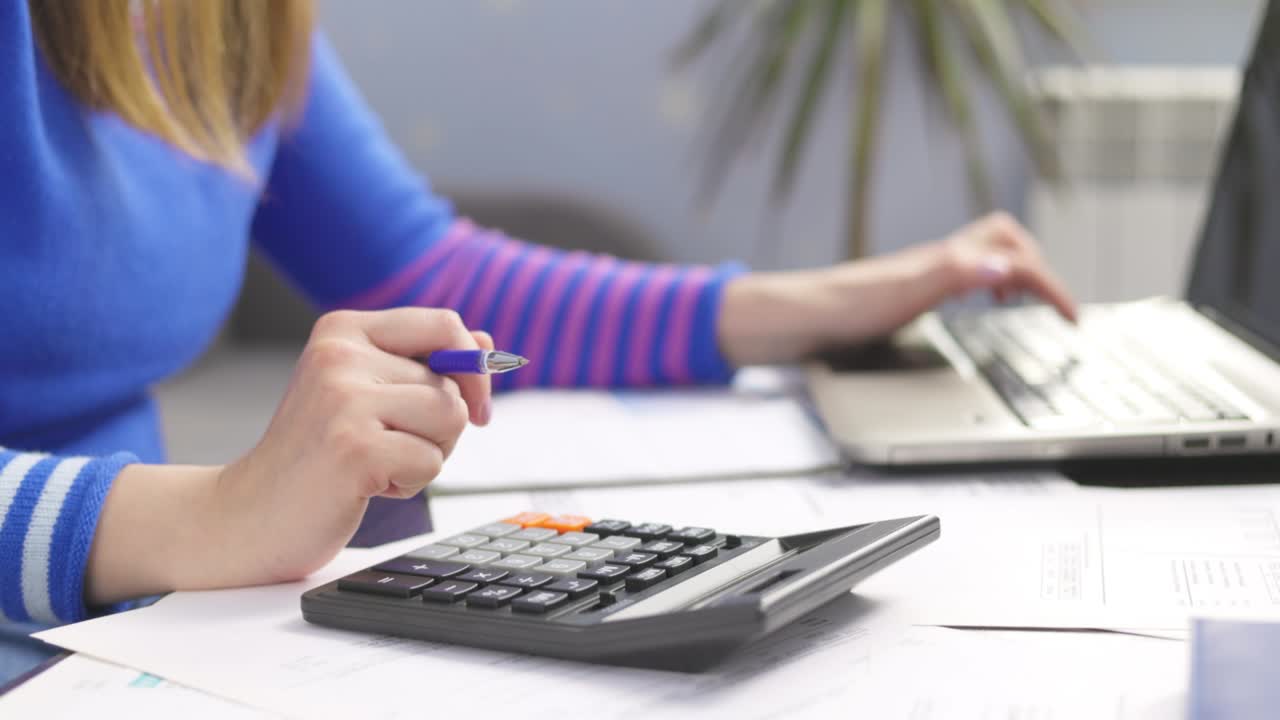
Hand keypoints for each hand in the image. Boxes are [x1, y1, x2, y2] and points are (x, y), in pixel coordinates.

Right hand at [86, 308, 493, 604]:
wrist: (250, 515)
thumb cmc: (317, 457)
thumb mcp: (367, 395)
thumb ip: (424, 367)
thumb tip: (487, 345)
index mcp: (343, 331)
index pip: (444, 324)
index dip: (475, 367)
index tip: (475, 406)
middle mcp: (340, 355)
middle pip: (452, 383)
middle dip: (443, 428)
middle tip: (390, 448)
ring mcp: (343, 399)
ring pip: (449, 418)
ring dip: (428, 454)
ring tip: (377, 463)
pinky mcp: (354, 447)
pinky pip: (431, 460)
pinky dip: (411, 482)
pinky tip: (367, 484)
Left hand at [718, 212, 1076, 364]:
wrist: (795, 319)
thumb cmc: (843, 308)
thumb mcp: (905, 294)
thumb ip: (954, 275)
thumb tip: (1008, 265)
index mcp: (944, 260)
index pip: (1016, 259)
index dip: (1052, 286)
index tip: (1072, 320)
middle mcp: (935, 261)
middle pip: (1003, 237)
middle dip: (1035, 263)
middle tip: (1045, 303)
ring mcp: (919, 273)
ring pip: (980, 254)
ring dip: (1010, 270)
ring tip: (1016, 302)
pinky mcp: (904, 290)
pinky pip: (958, 275)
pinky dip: (980, 284)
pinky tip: (967, 309)